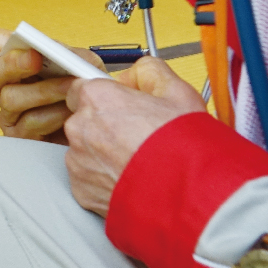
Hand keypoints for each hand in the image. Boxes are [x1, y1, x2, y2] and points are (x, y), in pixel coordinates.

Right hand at [0, 27, 103, 142]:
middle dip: (13, 64)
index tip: (5, 40)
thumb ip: (69, 52)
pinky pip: (29, 122)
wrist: (96, 121)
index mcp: (16, 59)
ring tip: (70, 88)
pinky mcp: (20, 135)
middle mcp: (7, 84)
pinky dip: (52, 114)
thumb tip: (56, 51)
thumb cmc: (85, 90)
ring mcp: (10, 111)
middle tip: (35, 59)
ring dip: (43, 91)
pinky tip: (69, 110)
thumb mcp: (83, 63)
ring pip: (10, 98)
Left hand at [62, 56, 205, 214]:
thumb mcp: (178, 92)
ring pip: (86, 151)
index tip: (121, 105)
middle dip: (106, 126)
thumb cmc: (185, 147)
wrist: (189, 195)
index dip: (106, 96)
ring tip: (139, 161)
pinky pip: (89, 178)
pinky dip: (105, 179)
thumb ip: (150, 72)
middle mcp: (80, 128)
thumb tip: (138, 73)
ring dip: (105, 154)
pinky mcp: (81, 190)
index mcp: (97, 98)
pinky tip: (132, 179)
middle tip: (138, 135)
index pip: (83, 87)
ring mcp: (78, 161)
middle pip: (85, 120)